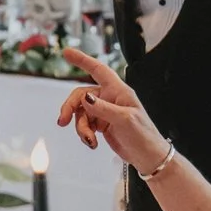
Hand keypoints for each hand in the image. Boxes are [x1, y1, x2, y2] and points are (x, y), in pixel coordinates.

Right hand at [56, 48, 169, 171]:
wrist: (148, 157)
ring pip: (81, 112)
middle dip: (70, 108)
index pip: (98, 70)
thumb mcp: (124, 120)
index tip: (67, 53)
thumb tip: (85, 98)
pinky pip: (84, 124)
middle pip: (81, 95)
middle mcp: (110, 98)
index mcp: (119, 91)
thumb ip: (103, 108)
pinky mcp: (101, 124)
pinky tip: (93, 142)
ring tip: (90, 140)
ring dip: (80, 127)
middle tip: (62, 121)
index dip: (83, 60)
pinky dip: (84, 133)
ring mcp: (104, 111)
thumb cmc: (144, 135)